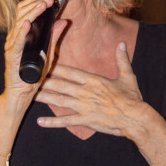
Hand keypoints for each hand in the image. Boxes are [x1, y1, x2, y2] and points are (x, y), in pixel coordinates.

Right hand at [3, 0, 66, 98]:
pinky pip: (16, 42)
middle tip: (47, 1)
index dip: (35, 3)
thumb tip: (63, 21)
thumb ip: (54, 37)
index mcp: (22, 34)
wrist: (22, 93)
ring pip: (19, 24)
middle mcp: (15, 37)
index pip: (25, 12)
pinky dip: (21, 32)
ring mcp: (12, 46)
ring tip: (41, 6)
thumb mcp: (48, 53)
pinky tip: (26, 24)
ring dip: (31, 14)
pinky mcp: (11, 56)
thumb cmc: (33, 74)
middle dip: (35, 5)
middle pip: (21, 14)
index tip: (49, 0)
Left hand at [34, 42, 150, 136]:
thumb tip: (122, 44)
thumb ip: (121, 59)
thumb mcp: (128, 76)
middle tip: (28, 77)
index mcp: (93, 80)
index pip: (70, 71)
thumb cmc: (132, 98)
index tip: (42, 62)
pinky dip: (52, 122)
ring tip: (29, 95)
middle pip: (60, 85)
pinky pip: (66, 121)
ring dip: (43, 98)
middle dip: (43, 81)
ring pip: (59, 101)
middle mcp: (85, 92)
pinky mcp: (86, 120)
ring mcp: (84, 107)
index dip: (54, 66)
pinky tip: (40, 122)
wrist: (136, 118)